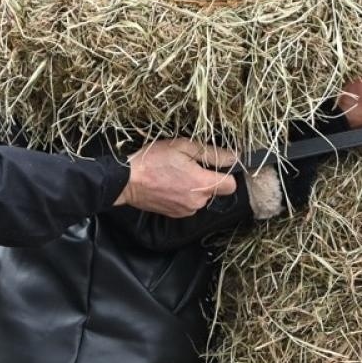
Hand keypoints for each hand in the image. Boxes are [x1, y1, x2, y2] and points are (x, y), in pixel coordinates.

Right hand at [118, 138, 239, 217]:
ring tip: (176, 174)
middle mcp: (198, 201)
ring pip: (201, 197)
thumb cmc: (153, 160)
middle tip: (188, 165)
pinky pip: (188, 204)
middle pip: (215, 190)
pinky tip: (169, 184)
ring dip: (194, 187)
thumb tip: (234, 157)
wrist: (127, 181)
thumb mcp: (184, 148)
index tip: (216, 165)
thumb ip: (212, 154)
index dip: (226, 173)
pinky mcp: (175, 214)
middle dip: (206, 178)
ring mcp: (186, 210)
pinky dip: (183, 194)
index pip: (231, 185)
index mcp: (203, 184)